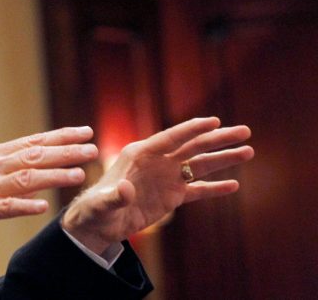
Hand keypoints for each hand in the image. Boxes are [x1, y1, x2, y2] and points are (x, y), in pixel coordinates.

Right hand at [0, 126, 98, 254]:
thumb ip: (10, 166)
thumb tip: (40, 162)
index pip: (33, 141)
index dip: (61, 136)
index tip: (85, 131)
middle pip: (34, 155)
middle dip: (65, 151)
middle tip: (91, 149)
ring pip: (26, 178)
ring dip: (54, 175)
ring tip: (79, 174)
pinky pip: (6, 207)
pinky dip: (25, 205)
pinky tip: (43, 207)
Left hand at [61, 117, 253, 254]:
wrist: (98, 223)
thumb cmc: (95, 209)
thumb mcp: (102, 203)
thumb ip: (115, 196)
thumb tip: (125, 191)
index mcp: (140, 154)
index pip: (170, 138)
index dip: (192, 129)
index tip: (214, 121)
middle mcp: (157, 162)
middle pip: (192, 147)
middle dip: (218, 139)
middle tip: (245, 131)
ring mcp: (166, 178)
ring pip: (199, 165)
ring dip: (223, 158)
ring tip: (248, 151)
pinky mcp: (171, 196)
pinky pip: (197, 190)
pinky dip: (214, 188)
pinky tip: (234, 185)